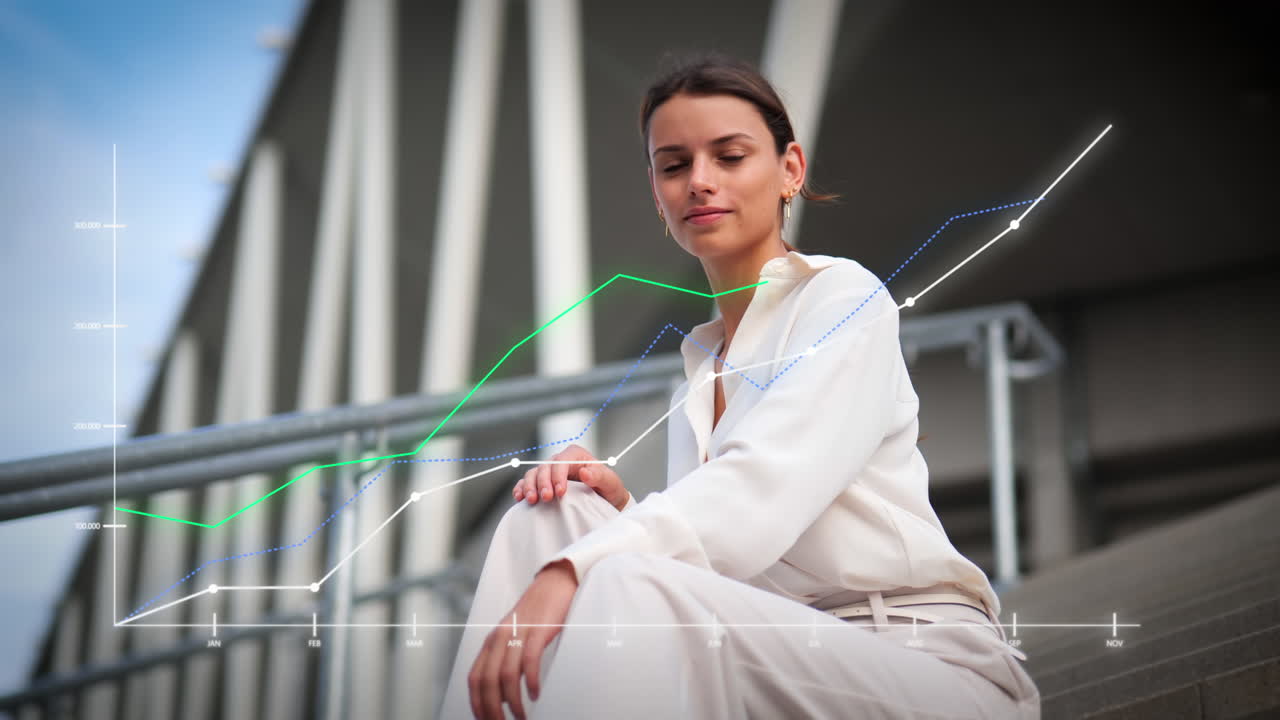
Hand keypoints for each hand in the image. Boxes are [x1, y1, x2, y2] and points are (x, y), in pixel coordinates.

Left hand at [468, 559, 578, 718]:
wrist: (555, 582)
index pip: (474, 677)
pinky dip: (530, 681)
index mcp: (491, 640)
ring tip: (521, 717)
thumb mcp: (514, 637)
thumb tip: (503, 695)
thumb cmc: (537, 614)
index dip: (476, 702)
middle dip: (492, 709)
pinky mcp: (538, 630)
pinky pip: (529, 661)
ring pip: (506, 675)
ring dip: (513, 701)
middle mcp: (499, 637)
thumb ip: (505, 660)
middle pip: (487, 680)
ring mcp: (518, 633)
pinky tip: (535, 694)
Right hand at [511, 443, 629, 510]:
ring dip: (530, 486)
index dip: (558, 475)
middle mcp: (560, 461)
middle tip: (546, 498)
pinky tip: (520, 498)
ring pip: (533, 474)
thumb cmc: (608, 489)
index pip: (562, 460)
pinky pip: (526, 483)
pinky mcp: (542, 484)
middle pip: (545, 467)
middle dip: (543, 482)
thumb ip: (600, 476)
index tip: (560, 492)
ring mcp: (550, 472)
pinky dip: (521, 489)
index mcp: (576, 455)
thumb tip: (585, 472)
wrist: (605, 502)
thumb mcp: (610, 483)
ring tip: (532, 500)